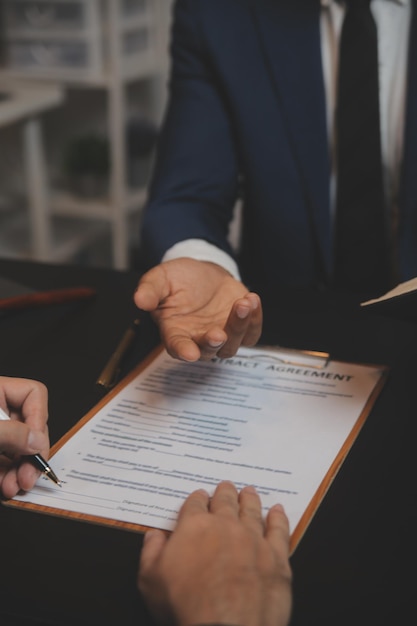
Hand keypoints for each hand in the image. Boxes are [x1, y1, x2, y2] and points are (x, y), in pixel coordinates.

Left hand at [0, 377, 49, 498]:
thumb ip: (10, 433)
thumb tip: (37, 441)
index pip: (33, 394)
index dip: (39, 420)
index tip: (35, 446)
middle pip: (28, 426)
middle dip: (30, 454)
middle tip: (30, 475)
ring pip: (17, 448)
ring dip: (20, 471)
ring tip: (16, 487)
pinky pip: (4, 460)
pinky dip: (7, 475)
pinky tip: (6, 487)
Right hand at [134, 258, 261, 360]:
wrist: (203, 273)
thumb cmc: (179, 280)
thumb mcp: (160, 279)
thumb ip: (150, 290)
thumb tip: (140, 300)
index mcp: (175, 332)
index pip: (177, 347)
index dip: (183, 351)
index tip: (189, 354)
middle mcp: (198, 339)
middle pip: (208, 350)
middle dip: (214, 343)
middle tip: (218, 333)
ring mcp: (222, 336)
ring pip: (232, 344)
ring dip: (239, 327)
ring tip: (242, 303)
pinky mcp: (241, 329)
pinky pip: (251, 333)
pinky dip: (255, 320)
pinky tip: (252, 301)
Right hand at [138, 481, 291, 625]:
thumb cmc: (186, 606)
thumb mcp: (150, 580)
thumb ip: (151, 552)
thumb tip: (153, 536)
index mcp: (195, 526)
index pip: (195, 504)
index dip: (197, 499)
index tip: (200, 497)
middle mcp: (226, 526)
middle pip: (226, 501)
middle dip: (225, 493)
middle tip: (226, 486)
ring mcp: (253, 539)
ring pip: (252, 511)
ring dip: (250, 499)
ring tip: (250, 492)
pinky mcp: (276, 557)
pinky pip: (279, 530)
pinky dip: (279, 519)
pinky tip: (278, 512)